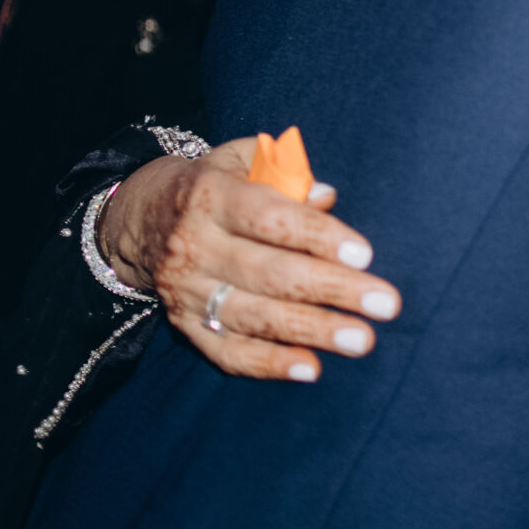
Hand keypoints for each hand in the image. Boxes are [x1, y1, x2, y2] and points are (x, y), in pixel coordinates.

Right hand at [102, 138, 402, 381]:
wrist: (142, 219)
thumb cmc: (219, 184)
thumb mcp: (243, 160)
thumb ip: (285, 171)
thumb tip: (326, 196)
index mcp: (213, 198)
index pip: (271, 219)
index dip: (319, 236)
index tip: (366, 255)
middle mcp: (195, 246)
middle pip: (270, 273)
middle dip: (333, 290)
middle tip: (386, 305)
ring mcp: (188, 291)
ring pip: (254, 317)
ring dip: (313, 332)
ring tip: (363, 340)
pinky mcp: (185, 326)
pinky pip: (227, 351)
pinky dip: (269, 364)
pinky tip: (312, 368)